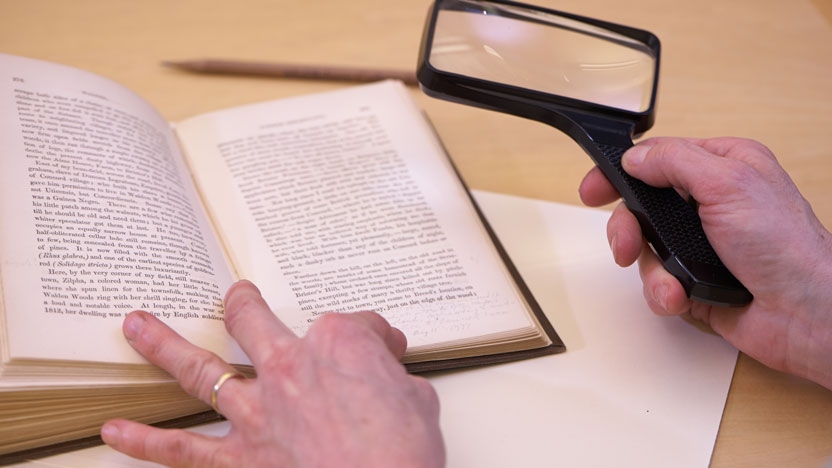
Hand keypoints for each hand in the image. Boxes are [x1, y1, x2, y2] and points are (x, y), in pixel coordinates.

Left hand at [101, 280, 444, 466]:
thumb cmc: (403, 453)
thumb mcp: (419, 402)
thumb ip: (398, 383)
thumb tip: (396, 386)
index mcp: (338, 344)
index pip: (357, 325)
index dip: (377, 336)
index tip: (388, 349)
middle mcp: (290, 367)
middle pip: (256, 321)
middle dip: (244, 305)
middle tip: (236, 296)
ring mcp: (260, 411)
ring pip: (201, 369)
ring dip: (164, 346)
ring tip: (138, 327)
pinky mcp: (242, 458)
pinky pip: (183, 448)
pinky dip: (147, 441)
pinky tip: (117, 431)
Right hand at [579, 137, 831, 388]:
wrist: (805, 315)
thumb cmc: (785, 247)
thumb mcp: (728, 184)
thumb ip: (674, 162)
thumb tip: (635, 156)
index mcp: (723, 167)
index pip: (657, 159)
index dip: (620, 174)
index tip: (593, 190)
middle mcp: (710, 203)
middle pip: (641, 207)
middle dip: (629, 230)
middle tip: (627, 245)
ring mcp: (701, 244)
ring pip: (645, 248)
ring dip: (651, 270)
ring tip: (669, 283)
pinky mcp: (694, 280)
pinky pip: (656, 282)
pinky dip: (663, 292)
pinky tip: (681, 297)